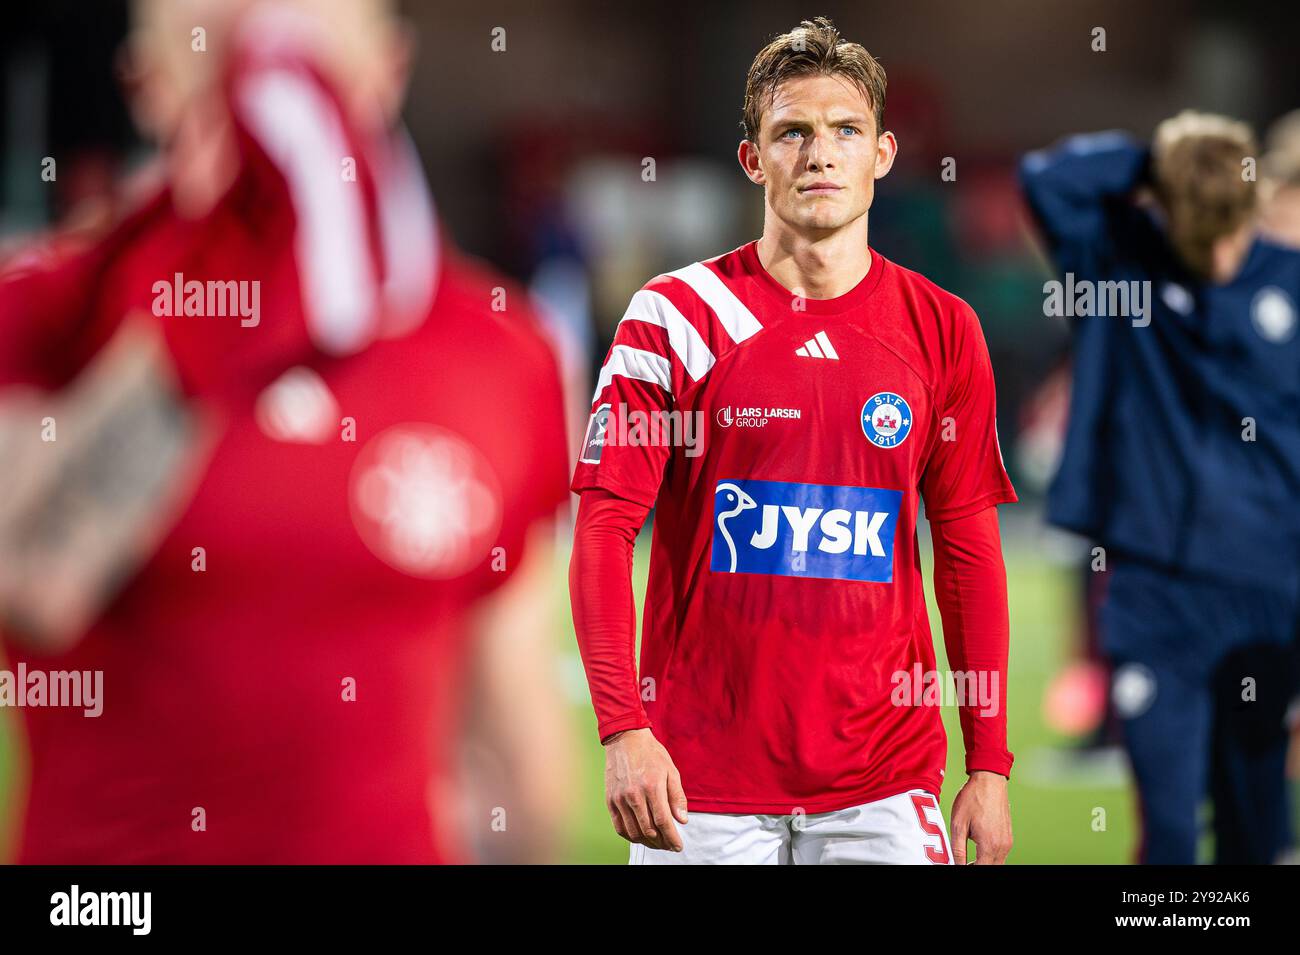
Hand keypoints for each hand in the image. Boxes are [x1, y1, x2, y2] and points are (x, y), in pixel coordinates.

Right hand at [603, 728, 688, 850]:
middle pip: (649, 830)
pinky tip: (640, 836)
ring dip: (647, 842)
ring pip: (634, 832)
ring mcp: (620, 798)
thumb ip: (677, 797)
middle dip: (662, 843)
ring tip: (657, 842)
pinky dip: (630, 836)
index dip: (672, 838)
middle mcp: (634, 795)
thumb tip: (682, 821)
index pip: (663, 821)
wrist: (625, 738)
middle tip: (669, 845)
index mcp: (652, 786)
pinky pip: (619, 826)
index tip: (678, 846)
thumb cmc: (651, 753)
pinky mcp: (610, 800)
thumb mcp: (671, 771)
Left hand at [950, 770, 1011, 863]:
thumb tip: (956, 864)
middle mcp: (1002, 846)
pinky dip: (990, 855)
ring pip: (997, 863)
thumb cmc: (972, 798)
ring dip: (984, 863)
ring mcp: (1007, 841)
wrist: (989, 781)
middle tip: (962, 862)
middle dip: (977, 867)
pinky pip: (1000, 854)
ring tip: (969, 858)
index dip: (968, 869)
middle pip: (990, 868)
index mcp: (989, 845)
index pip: (980, 869)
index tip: (959, 865)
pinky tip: (978, 847)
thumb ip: (957, 849)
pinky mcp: (1008, 836)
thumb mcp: (958, 824)